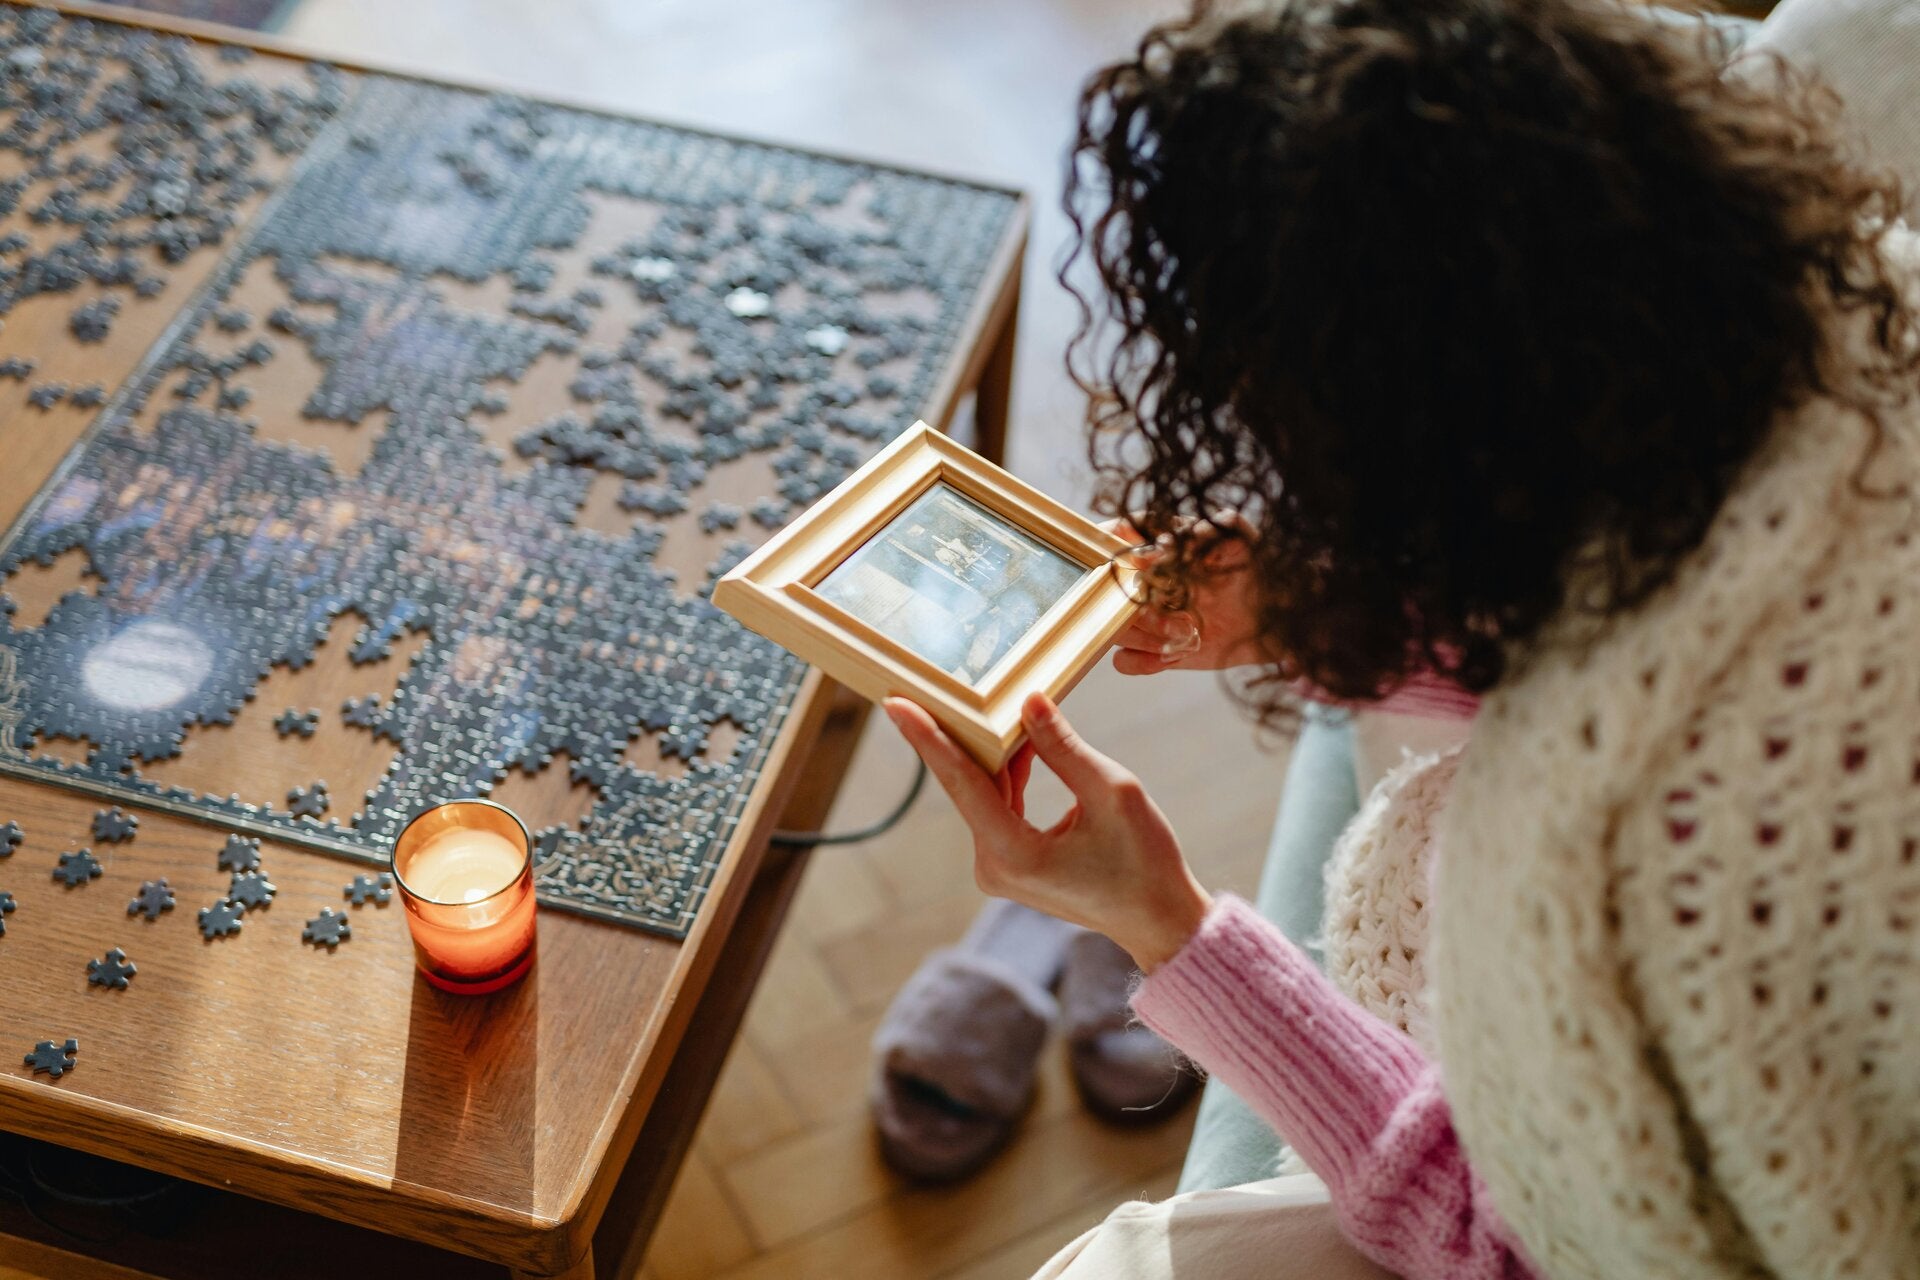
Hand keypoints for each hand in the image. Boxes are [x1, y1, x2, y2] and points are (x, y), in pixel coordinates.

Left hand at [885, 692, 1211, 972]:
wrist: (1158, 919)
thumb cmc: (1144, 862)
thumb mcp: (1113, 792)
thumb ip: (1064, 747)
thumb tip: (1028, 702)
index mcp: (1014, 853)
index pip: (961, 782)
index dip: (928, 738)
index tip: (896, 705)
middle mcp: (995, 865)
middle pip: (966, 785)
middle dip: (955, 734)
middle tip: (928, 685)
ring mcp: (1000, 868)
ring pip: (983, 794)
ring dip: (990, 752)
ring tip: (981, 704)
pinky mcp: (1011, 864)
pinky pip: (999, 808)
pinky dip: (1008, 775)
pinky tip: (1020, 743)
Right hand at [1104, 516, 1266, 674]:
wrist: (1269, 617)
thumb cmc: (1254, 573)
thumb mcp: (1246, 543)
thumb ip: (1225, 526)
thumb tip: (1188, 535)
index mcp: (1160, 547)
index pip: (1120, 534)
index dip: (1113, 541)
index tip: (1128, 557)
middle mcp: (1143, 580)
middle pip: (1110, 589)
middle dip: (1134, 604)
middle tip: (1173, 611)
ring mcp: (1143, 616)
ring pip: (1114, 626)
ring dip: (1144, 634)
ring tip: (1183, 636)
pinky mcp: (1150, 647)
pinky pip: (1123, 659)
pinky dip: (1141, 662)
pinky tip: (1172, 657)